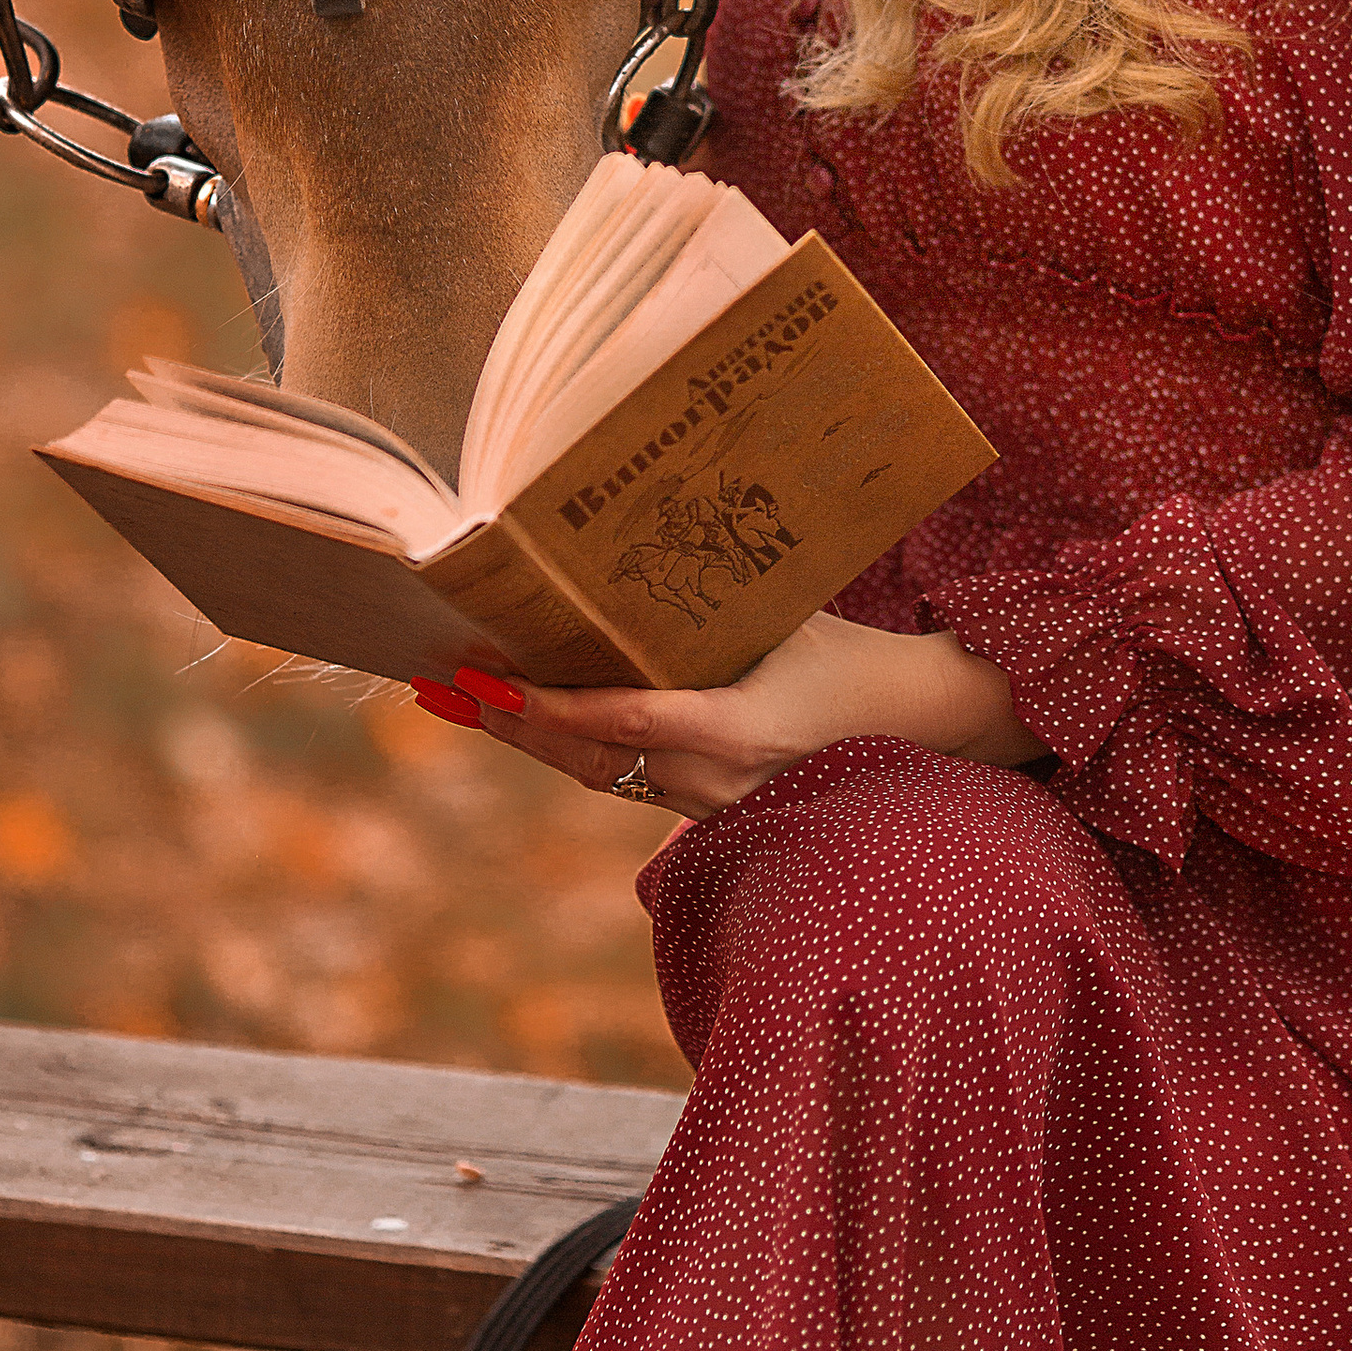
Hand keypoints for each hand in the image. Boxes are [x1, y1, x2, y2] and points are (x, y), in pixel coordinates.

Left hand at [436, 610, 1037, 817]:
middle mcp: (709, 780)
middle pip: (585, 755)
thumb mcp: (781, 617)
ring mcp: (705, 801)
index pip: (621, 720)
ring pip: (595, 769)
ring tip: (461, 699)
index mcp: (731, 732)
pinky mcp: (703, 805)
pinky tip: (527, 716)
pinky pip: (621, 776)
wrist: (909, 723)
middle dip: (509, 722)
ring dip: (529, 735)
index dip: (550, 705)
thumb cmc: (846, 655)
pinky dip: (571, 744)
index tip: (492, 682)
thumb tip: (636, 545)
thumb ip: (712, 603)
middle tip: (441, 688)